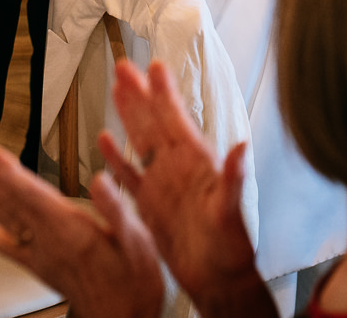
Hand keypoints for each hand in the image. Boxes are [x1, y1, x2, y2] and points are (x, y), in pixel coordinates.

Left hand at [0, 146, 164, 317]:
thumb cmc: (133, 283)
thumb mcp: (138, 243)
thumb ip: (116, 210)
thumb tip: (101, 181)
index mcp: (74, 231)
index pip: (35, 196)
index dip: (12, 175)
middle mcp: (51, 242)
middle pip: (13, 203)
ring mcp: (41, 254)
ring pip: (5, 220)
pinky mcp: (39, 266)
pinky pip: (7, 247)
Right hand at [98, 61, 263, 311]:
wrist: (218, 279)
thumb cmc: (230, 248)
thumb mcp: (232, 212)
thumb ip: (234, 178)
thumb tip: (242, 147)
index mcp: (196, 164)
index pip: (176, 120)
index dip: (165, 93)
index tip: (155, 66)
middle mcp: (178, 168)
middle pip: (153, 122)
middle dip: (139, 93)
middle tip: (124, 67)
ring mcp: (163, 184)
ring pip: (140, 141)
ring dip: (128, 115)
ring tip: (115, 89)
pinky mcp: (150, 205)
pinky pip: (130, 175)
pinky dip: (117, 158)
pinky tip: (105, 141)